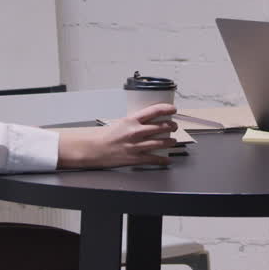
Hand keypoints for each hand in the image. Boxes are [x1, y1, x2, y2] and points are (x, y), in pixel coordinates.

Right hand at [56, 104, 178, 168]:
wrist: (94, 149)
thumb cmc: (104, 136)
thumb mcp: (120, 123)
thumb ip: (134, 122)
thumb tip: (147, 121)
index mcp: (132, 120)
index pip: (154, 110)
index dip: (167, 109)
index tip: (173, 109)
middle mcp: (136, 132)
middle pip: (161, 127)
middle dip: (171, 126)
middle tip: (174, 126)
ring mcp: (136, 145)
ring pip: (161, 142)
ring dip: (170, 142)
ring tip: (173, 141)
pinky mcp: (135, 158)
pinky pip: (154, 159)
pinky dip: (162, 160)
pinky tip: (167, 159)